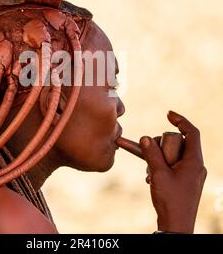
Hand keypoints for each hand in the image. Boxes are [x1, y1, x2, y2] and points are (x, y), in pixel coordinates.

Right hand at [140, 111, 206, 232]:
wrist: (176, 227)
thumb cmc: (170, 201)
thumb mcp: (158, 174)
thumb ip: (151, 154)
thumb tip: (145, 137)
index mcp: (194, 161)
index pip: (192, 133)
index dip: (180, 120)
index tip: (168, 114)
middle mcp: (195, 165)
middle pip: (178, 144)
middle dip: (161, 147)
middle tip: (152, 158)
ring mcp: (190, 174)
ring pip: (172, 155)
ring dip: (158, 159)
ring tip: (150, 173)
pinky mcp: (185, 180)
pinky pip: (172, 165)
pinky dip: (160, 167)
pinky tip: (151, 178)